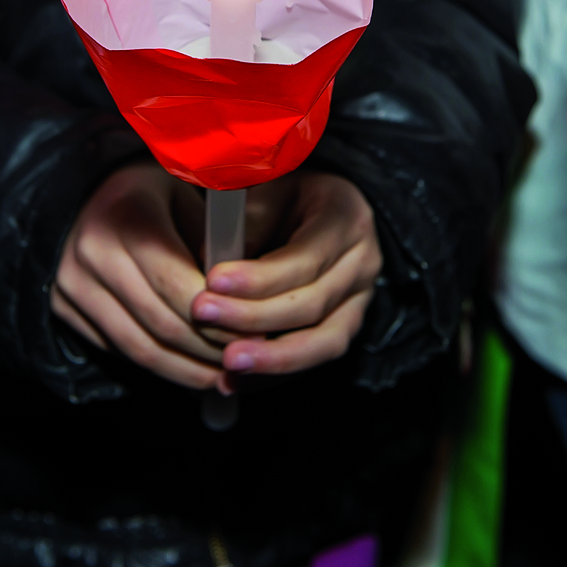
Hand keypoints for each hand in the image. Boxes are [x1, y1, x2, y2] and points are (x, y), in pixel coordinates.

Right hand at [52, 164, 231, 391]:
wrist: (95, 195)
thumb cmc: (159, 197)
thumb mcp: (193, 201)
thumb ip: (218, 245)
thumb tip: (252, 304)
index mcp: (128, 213)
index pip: (175, 283)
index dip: (219, 317)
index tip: (254, 334)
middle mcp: (92, 248)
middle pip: (159, 322)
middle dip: (208, 350)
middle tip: (245, 361)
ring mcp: (72, 281)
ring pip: (138, 347)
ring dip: (185, 369)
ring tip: (222, 377)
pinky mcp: (63, 306)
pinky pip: (118, 350)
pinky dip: (158, 365)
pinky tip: (189, 368)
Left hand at [191, 172, 380, 376]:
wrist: (316, 209)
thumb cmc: (285, 195)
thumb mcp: (268, 185)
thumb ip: (246, 220)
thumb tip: (212, 258)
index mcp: (346, 217)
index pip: (305, 258)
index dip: (259, 276)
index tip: (212, 281)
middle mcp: (363, 262)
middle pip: (313, 304)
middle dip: (255, 317)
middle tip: (204, 316)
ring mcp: (360, 300)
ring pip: (324, 342)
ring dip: (273, 360)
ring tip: (228, 367)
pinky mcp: (345, 327)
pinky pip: (315, 359)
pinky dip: (276, 374)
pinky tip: (238, 380)